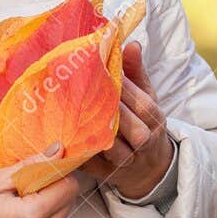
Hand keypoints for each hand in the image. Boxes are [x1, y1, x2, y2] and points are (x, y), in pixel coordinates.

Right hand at [0, 144, 79, 217]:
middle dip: (55, 189)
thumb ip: (32, 165)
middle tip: (28, 183)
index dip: (59, 173)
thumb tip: (59, 150)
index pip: (68, 188)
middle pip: (68, 205)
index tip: (44, 166)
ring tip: (20, 201)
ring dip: (48, 207)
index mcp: (29, 216)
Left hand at [79, 40, 173, 199]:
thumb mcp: (147, 97)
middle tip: (81, 89)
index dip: (121, 87)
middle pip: (127, 124)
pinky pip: (92, 164)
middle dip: (106, 108)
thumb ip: (137, 71)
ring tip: (71, 112)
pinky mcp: (108, 174)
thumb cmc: (144, 124)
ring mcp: (126, 160)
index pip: (139, 101)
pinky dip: (78, 151)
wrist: (150, 169)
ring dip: (91, 130)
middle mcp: (144, 140)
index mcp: (153, 117)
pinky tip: (63, 136)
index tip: (99, 70)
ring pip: (110, 146)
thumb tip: (132, 43)